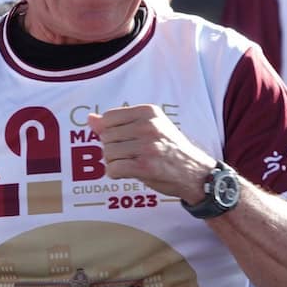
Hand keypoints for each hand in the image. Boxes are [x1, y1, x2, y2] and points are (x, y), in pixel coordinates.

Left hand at [87, 105, 216, 201]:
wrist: (196, 173)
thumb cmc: (170, 149)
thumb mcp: (149, 127)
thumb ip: (119, 122)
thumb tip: (90, 119)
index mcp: (148, 112)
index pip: (109, 117)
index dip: (110, 132)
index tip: (124, 139)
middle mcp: (148, 126)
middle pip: (106, 136)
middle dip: (112, 148)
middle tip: (130, 154)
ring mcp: (146, 147)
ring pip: (108, 153)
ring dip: (114, 162)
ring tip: (130, 163)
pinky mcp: (145, 167)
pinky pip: (113, 169)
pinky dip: (116, 174)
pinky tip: (128, 172)